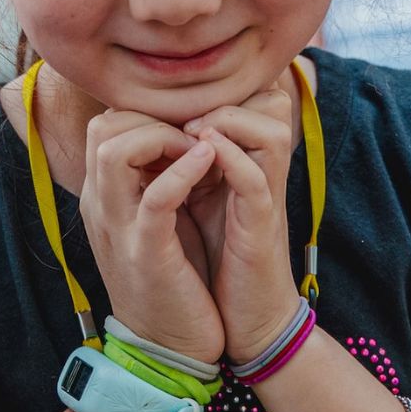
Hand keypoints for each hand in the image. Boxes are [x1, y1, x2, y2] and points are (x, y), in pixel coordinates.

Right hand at [81, 109, 223, 361]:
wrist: (169, 349)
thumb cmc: (173, 282)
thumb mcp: (156, 223)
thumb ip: (154, 182)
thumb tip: (179, 140)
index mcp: (103, 198)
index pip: (105, 125)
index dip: (148, 114)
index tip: (190, 130)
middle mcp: (100, 207)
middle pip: (103, 127)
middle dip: (153, 117)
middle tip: (195, 135)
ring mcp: (118, 228)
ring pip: (115, 151)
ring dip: (164, 138)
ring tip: (201, 149)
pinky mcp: (146, 252)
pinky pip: (155, 196)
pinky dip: (182, 171)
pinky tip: (210, 160)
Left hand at [181, 86, 300, 363]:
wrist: (242, 322)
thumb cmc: (214, 262)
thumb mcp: (192, 201)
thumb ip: (182, 164)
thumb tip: (139, 127)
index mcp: (241, 161)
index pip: (245, 95)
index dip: (206, 89)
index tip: (162, 105)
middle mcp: (259, 171)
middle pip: (267, 98)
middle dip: (221, 95)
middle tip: (176, 113)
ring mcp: (264, 195)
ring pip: (271, 127)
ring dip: (227, 121)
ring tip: (190, 132)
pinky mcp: (262, 227)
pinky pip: (256, 178)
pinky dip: (230, 160)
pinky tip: (202, 154)